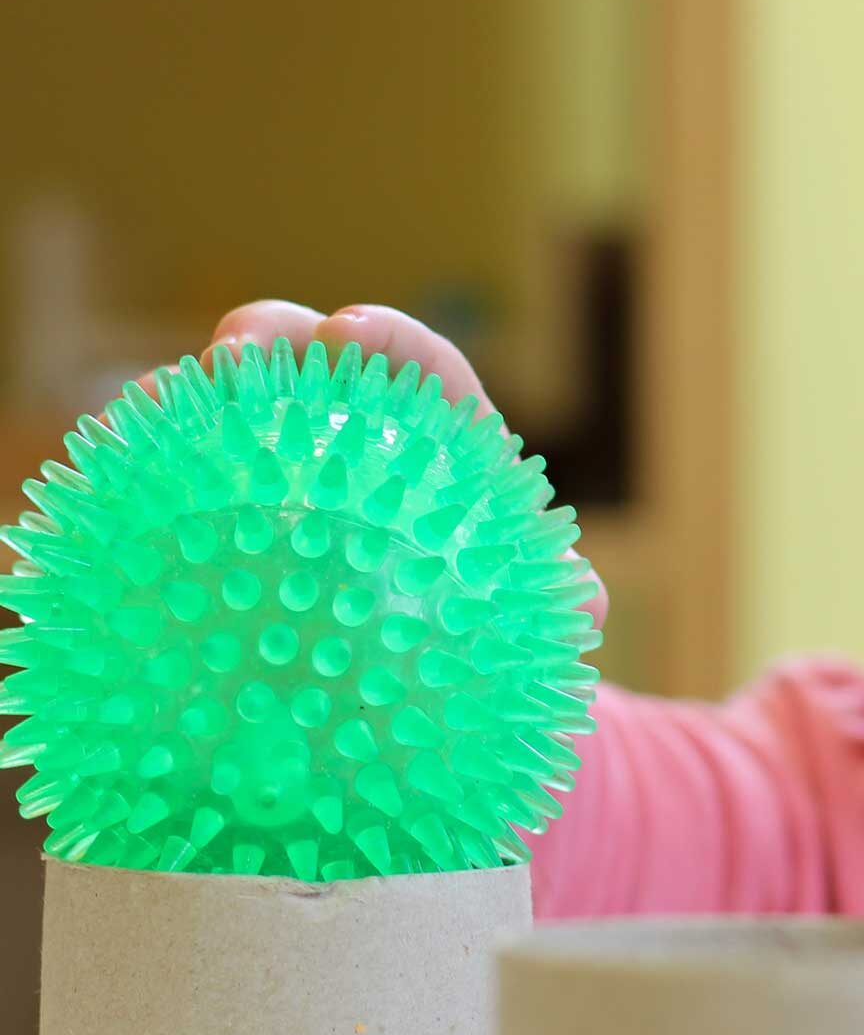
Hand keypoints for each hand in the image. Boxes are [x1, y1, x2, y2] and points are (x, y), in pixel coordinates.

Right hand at [147, 299, 607, 630]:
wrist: (434, 702)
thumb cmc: (493, 634)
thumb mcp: (532, 620)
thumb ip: (559, 601)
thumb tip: (585, 599)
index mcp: (440, 444)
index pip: (420, 370)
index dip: (387, 341)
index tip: (351, 332)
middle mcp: (357, 445)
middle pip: (310, 365)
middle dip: (272, 338)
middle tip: (236, 356)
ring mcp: (287, 483)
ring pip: (234, 419)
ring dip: (190, 400)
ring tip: (143, 411)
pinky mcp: (235, 529)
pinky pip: (189, 494)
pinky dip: (151, 479)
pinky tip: (106, 489)